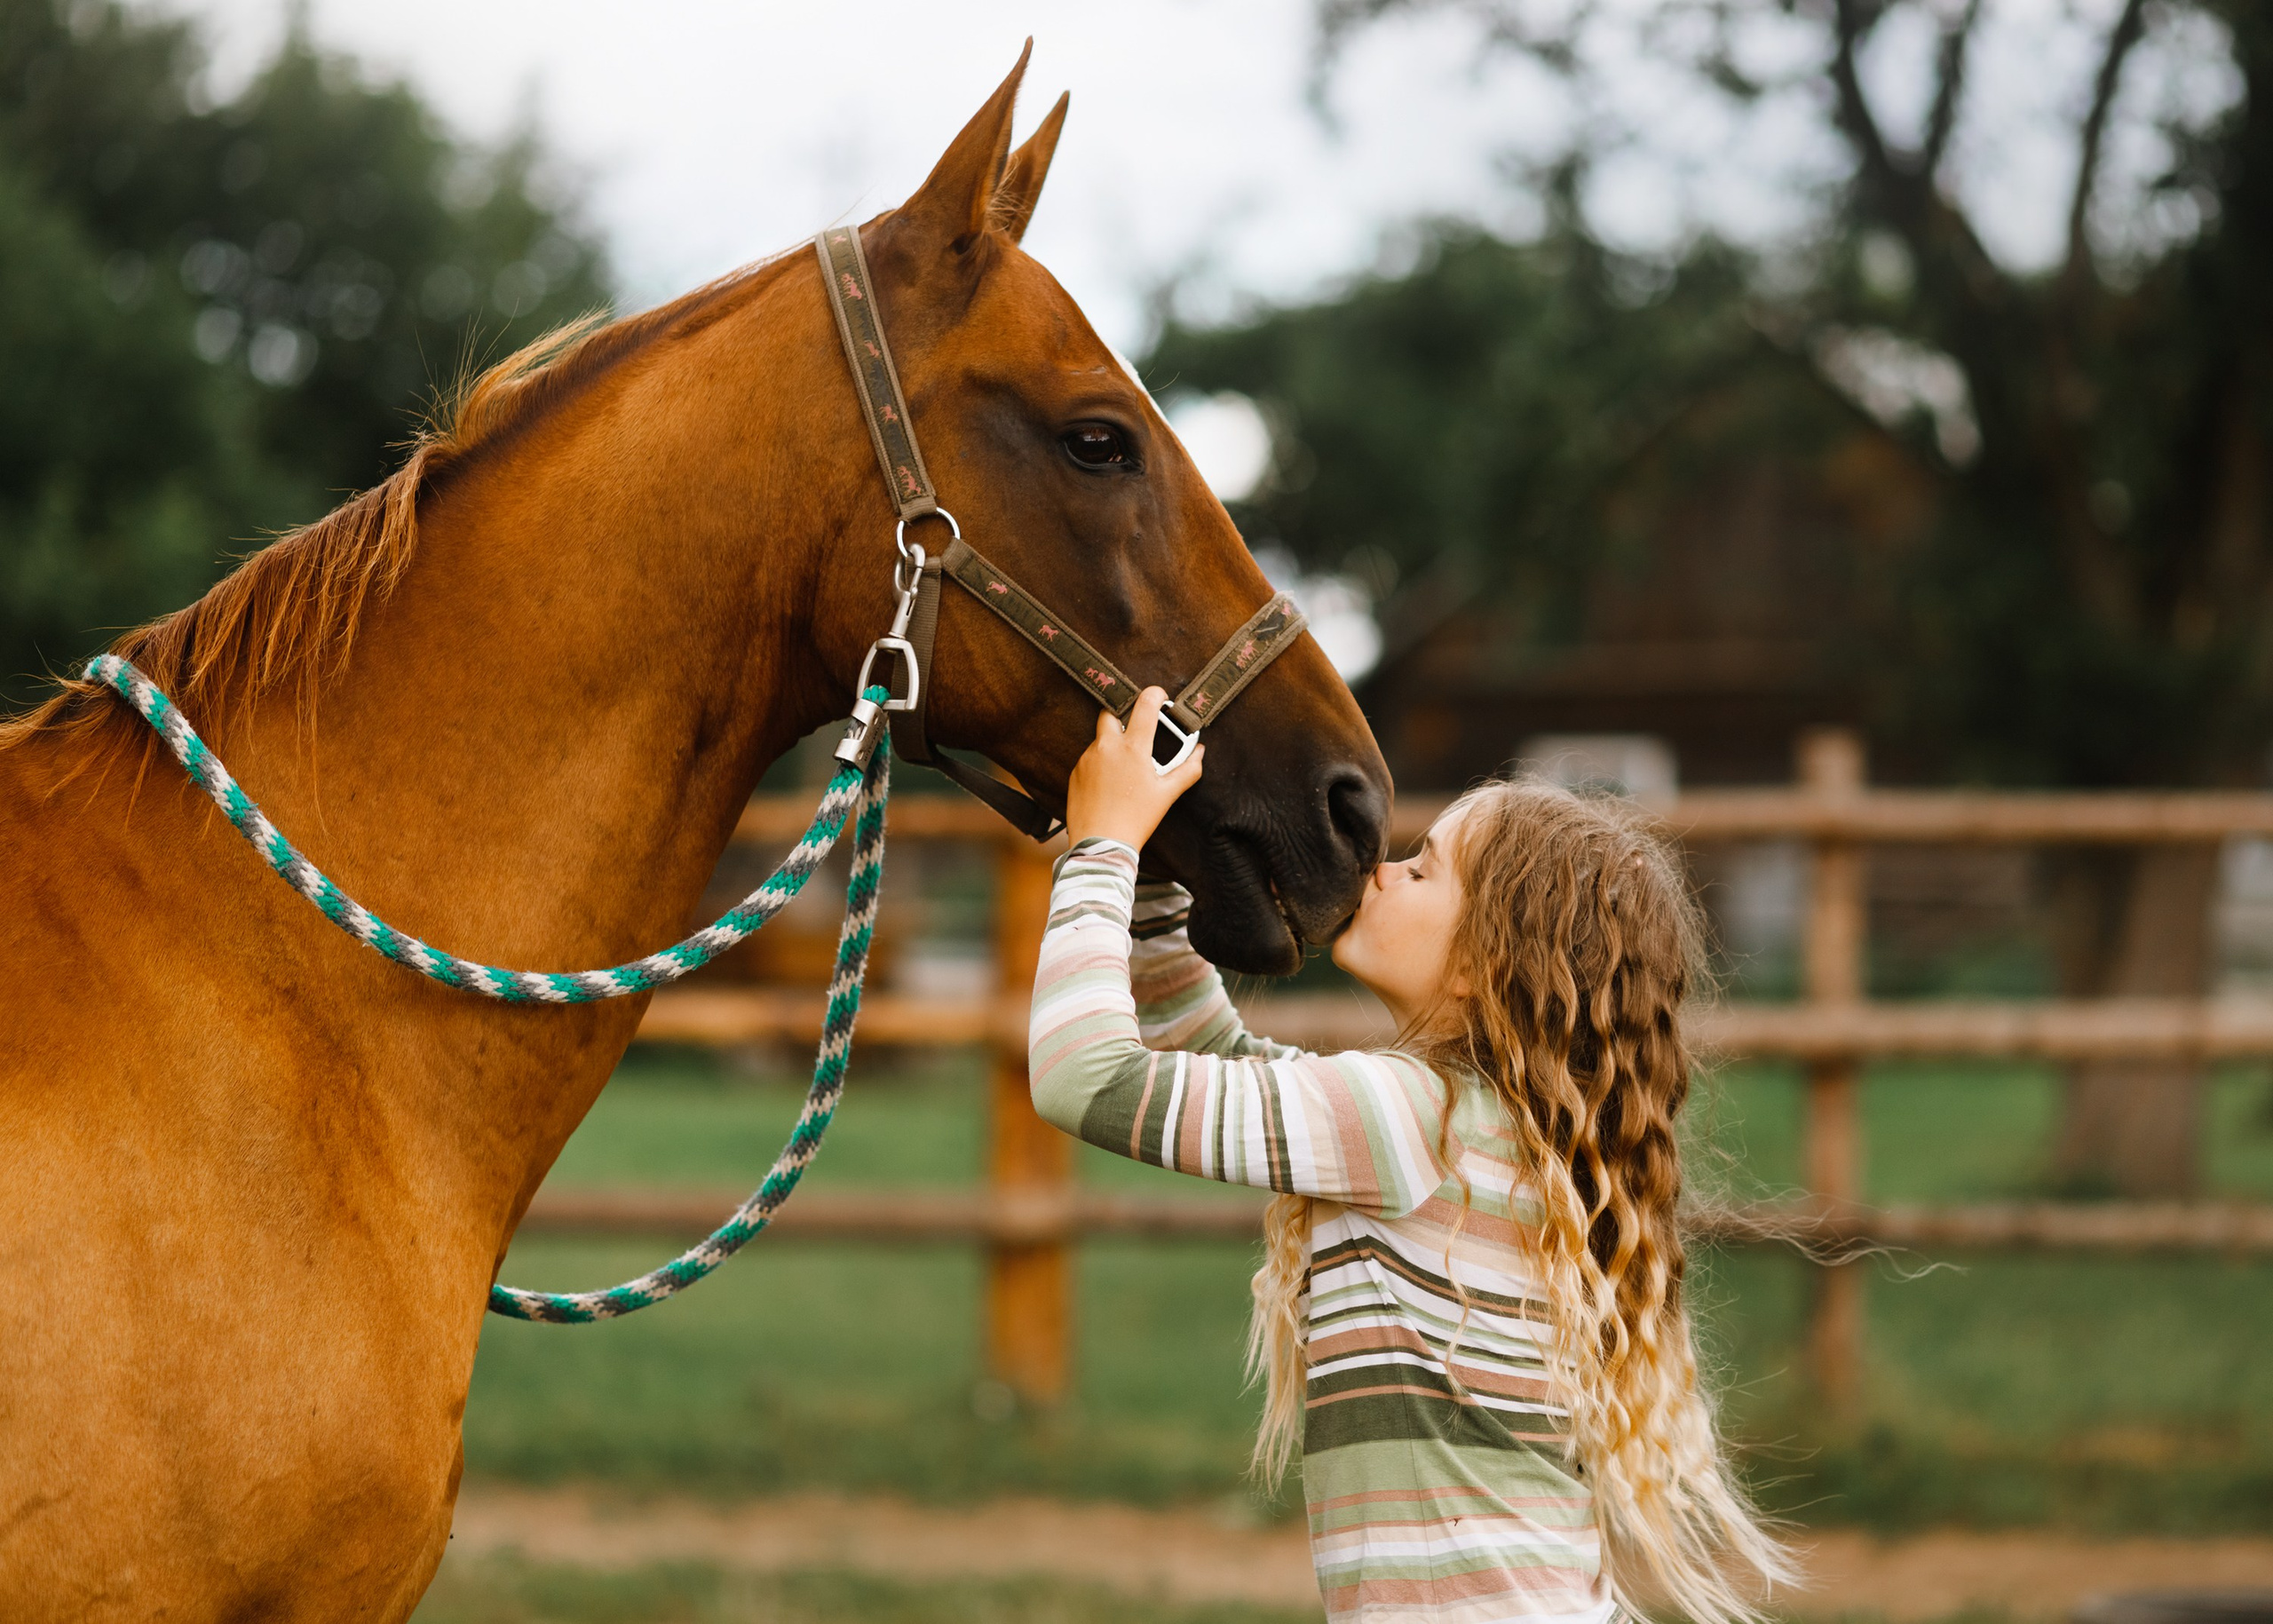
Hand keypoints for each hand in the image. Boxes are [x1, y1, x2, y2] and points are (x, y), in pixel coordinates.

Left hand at [1063, 687, 1204, 851]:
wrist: (1101, 844)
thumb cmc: (1135, 820)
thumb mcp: (1167, 794)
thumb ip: (1187, 769)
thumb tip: (1199, 753)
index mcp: (1133, 748)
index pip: (1144, 705)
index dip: (1154, 694)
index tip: (1159, 697)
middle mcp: (1106, 747)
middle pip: (1111, 712)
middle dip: (1124, 715)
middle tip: (1137, 732)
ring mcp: (1087, 759)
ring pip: (1100, 738)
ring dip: (1113, 744)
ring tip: (1125, 768)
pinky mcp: (1075, 772)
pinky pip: (1089, 758)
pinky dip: (1100, 763)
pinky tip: (1109, 783)